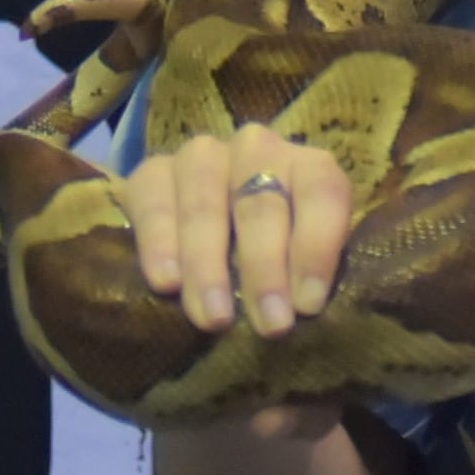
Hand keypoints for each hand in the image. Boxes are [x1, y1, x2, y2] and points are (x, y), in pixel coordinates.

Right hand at [124, 129, 355, 342]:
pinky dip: (159, 244)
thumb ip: (312, 276)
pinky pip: (153, 202)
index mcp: (309, 167)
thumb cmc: (274, 255)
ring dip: (209, 266)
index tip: (308, 305)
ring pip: (204, 204)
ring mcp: (201, 156)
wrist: (213, 229)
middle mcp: (257, 150)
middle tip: (269, 324)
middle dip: (265, 270)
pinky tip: (167, 283)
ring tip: (214, 318)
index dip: (317, 248)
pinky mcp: (153, 172)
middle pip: (261, 205)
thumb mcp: (304, 258)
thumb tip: (310, 315)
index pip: (322, 193)